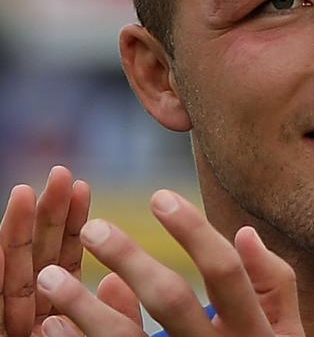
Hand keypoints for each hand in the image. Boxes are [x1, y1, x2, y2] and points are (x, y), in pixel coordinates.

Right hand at [0, 166, 141, 336]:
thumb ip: (120, 316)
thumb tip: (113, 280)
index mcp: (66, 317)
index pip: (68, 262)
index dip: (73, 224)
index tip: (83, 185)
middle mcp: (38, 320)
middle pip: (40, 260)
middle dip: (47, 216)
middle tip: (60, 173)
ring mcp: (18, 330)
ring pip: (15, 278)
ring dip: (17, 234)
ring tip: (26, 192)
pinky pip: (1, 308)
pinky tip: (5, 244)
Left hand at [36, 191, 305, 336]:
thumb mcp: (288, 326)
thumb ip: (273, 280)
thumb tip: (244, 232)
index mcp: (253, 326)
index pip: (224, 268)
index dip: (191, 230)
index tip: (158, 196)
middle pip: (171, 299)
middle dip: (130, 258)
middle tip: (92, 227)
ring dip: (84, 307)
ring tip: (50, 276)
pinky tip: (54, 325)